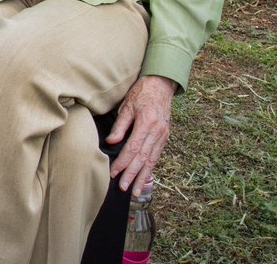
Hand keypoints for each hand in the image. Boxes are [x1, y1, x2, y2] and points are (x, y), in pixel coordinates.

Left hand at [106, 74, 176, 191]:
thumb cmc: (142, 92)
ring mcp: (163, 135)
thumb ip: (120, 125)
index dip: (123, 162)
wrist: (161, 84)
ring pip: (152, 160)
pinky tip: (145, 178)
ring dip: (143, 177)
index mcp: (147, 123)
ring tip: (136, 192)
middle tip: (124, 188)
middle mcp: (157, 132)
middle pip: (143, 158)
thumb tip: (111, 142)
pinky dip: (150, 169)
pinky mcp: (165, 137)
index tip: (114, 173)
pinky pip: (157, 156)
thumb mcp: (128, 105)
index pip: (133, 148)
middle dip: (133, 175)